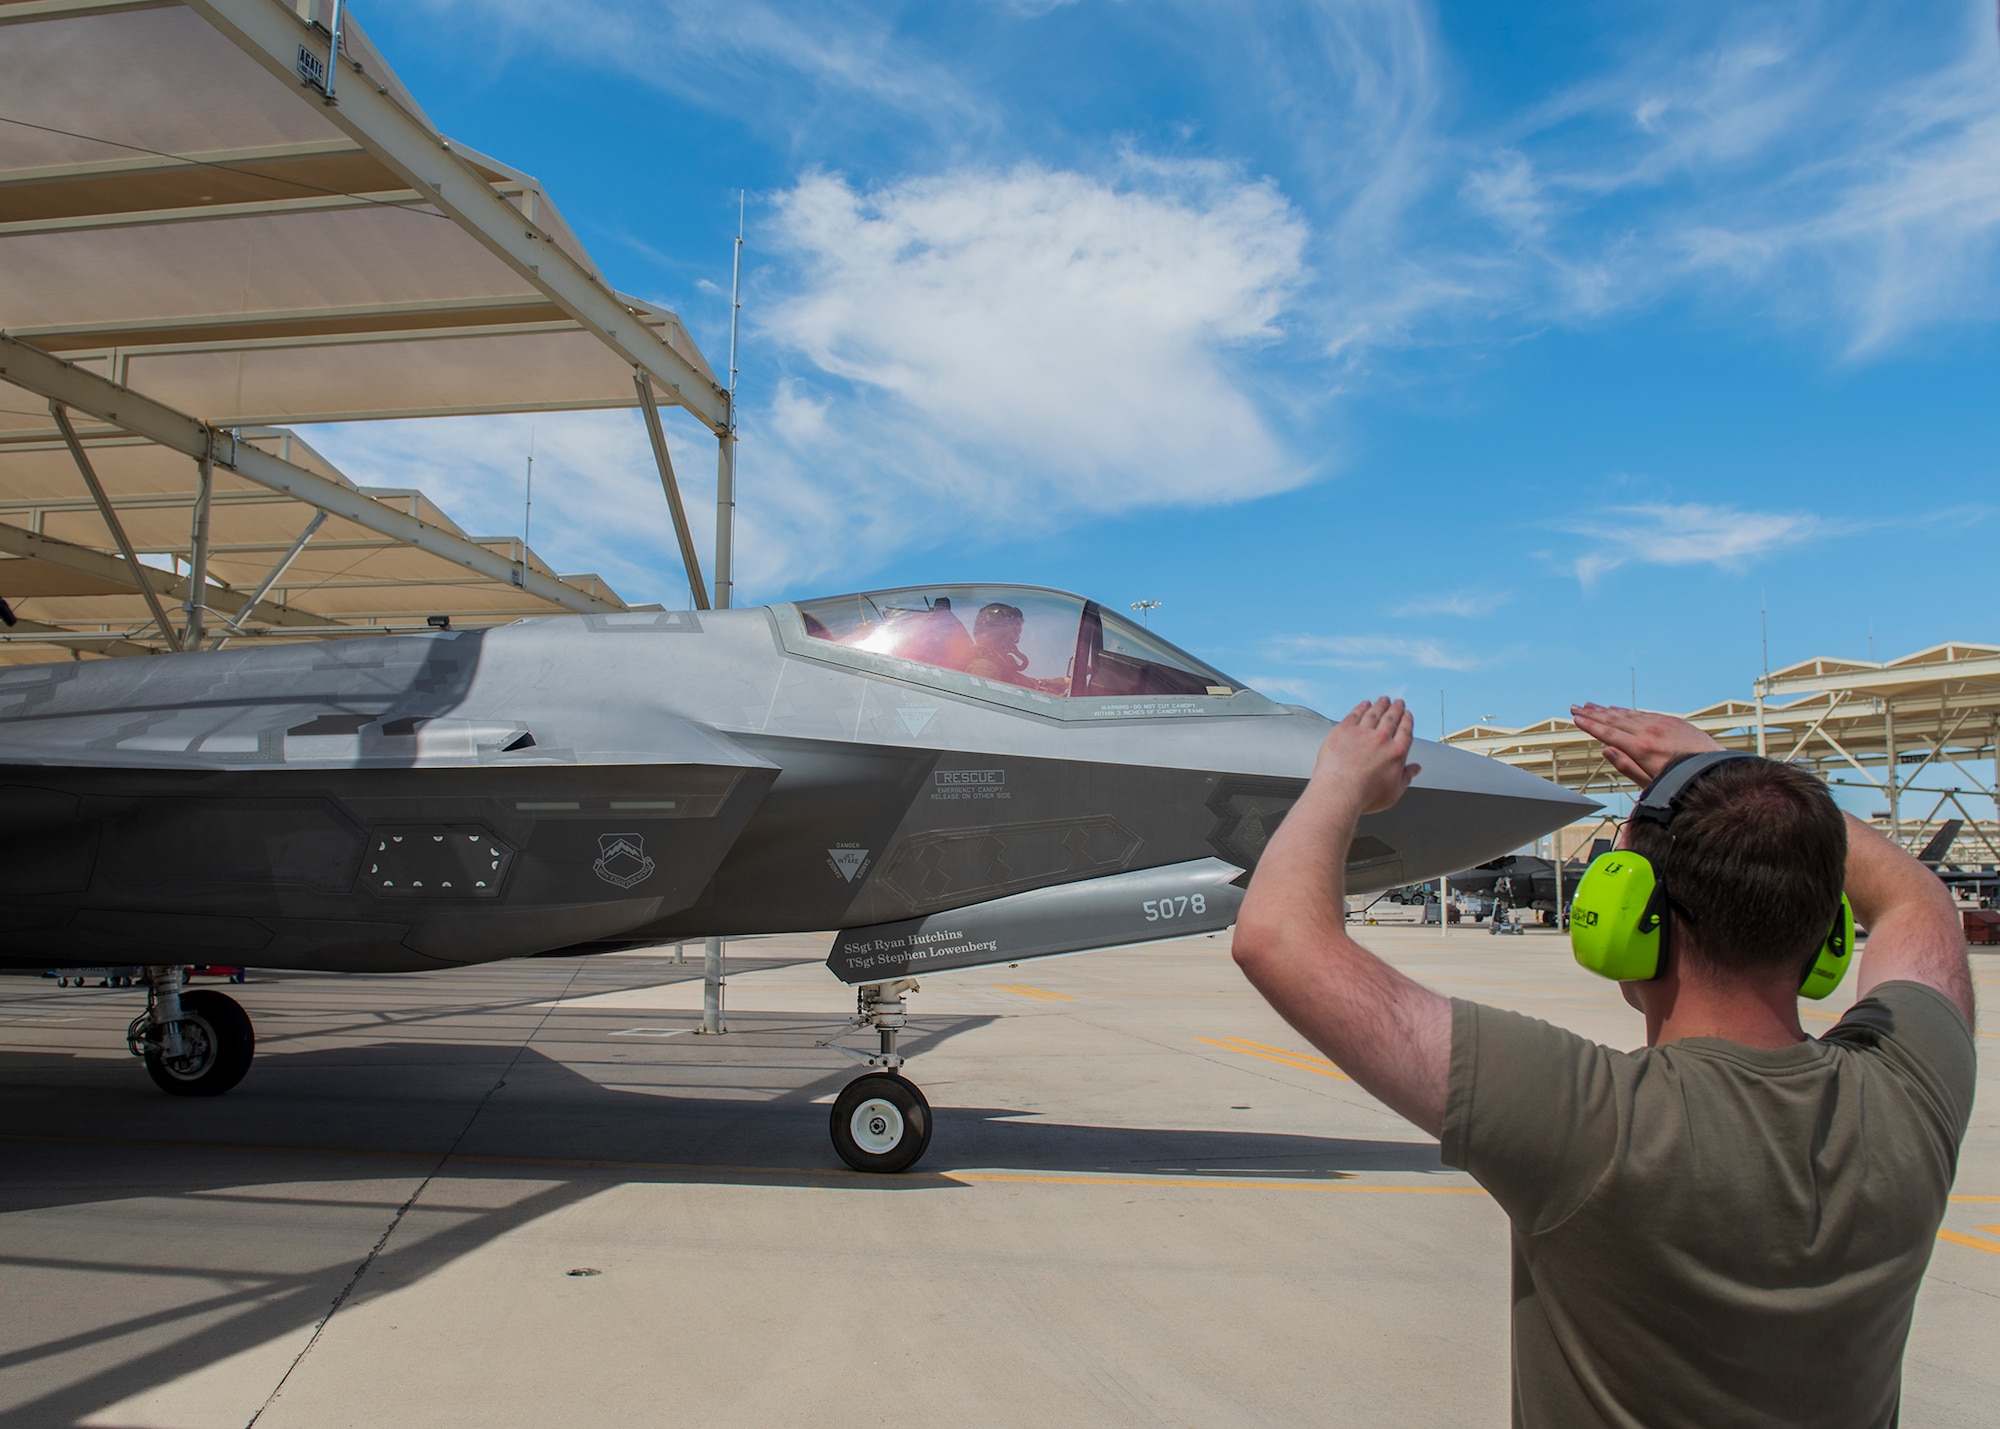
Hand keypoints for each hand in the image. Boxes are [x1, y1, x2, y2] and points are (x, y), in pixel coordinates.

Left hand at [1311, 698, 1421, 813]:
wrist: (1338, 793)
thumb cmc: (1363, 796)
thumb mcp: (1394, 792)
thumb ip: (1407, 777)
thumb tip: (1415, 769)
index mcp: (1396, 753)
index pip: (1405, 731)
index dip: (1407, 721)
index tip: (1407, 715)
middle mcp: (1381, 739)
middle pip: (1391, 718)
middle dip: (1396, 708)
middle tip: (1398, 703)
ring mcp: (1362, 733)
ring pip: (1374, 713)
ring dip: (1380, 705)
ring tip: (1383, 700)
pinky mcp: (1343, 730)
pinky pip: (1355, 714)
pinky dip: (1361, 707)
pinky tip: (1364, 704)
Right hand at [1569, 703, 1722, 784]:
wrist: (1714, 770)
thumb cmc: (1682, 781)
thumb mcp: (1650, 782)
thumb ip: (1626, 766)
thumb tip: (1606, 750)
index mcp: (1641, 748)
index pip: (1608, 733)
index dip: (1590, 725)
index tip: (1576, 719)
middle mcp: (1649, 732)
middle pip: (1614, 719)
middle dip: (1593, 713)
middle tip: (1576, 707)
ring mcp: (1661, 724)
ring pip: (1628, 714)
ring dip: (1607, 709)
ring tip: (1591, 705)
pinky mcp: (1672, 720)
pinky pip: (1643, 712)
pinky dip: (1627, 710)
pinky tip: (1618, 709)